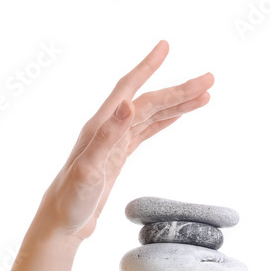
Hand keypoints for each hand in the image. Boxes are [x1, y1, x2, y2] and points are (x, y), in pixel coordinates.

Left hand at [38, 40, 213, 240]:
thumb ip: (107, 136)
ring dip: (177, 105)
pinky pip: (145, 132)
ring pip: (151, 116)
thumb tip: (127, 104)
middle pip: (148, 102)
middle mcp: (106, 129)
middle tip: (210, 78)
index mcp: (99, 127)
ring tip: (206, 95)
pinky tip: (177, 115)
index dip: (147, 67)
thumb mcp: (89, 169)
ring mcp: (113, 143)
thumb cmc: (70, 200)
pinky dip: (164, 121)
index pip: (128, 89)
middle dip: (178, 90)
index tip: (165, 46)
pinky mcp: (117, 157)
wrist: (61, 224)